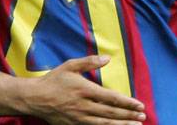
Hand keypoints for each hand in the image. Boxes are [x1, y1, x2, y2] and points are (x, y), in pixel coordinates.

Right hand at [24, 56, 145, 124]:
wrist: (34, 98)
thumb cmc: (53, 80)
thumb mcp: (70, 66)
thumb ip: (90, 62)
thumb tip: (108, 58)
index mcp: (85, 89)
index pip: (111, 97)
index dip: (127, 102)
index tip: (140, 105)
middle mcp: (84, 105)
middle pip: (111, 112)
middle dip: (128, 115)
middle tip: (142, 117)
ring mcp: (79, 117)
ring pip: (104, 123)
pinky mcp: (74, 124)